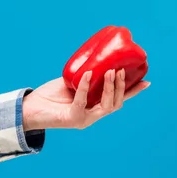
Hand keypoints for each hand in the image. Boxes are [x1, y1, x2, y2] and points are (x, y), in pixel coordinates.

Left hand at [22, 70, 149, 130]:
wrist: (30, 108)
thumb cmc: (51, 94)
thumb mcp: (73, 80)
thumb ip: (86, 75)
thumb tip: (99, 58)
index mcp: (95, 106)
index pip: (119, 99)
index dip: (133, 92)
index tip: (147, 81)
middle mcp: (93, 115)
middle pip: (116, 103)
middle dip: (120, 86)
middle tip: (118, 69)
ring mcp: (84, 119)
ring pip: (107, 106)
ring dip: (109, 88)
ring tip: (108, 71)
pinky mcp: (72, 119)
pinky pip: (82, 102)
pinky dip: (85, 87)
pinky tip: (86, 75)